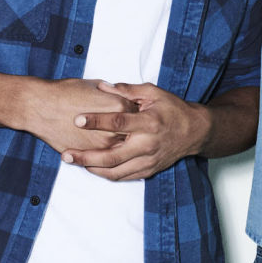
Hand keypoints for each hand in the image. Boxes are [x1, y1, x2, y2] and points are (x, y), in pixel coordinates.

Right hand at [21, 77, 136, 157]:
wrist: (41, 107)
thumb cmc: (66, 92)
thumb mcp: (94, 85)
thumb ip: (112, 92)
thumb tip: (121, 95)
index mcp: (119, 106)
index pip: (136, 113)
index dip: (133, 113)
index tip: (130, 113)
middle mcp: (116, 127)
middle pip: (134, 132)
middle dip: (131, 131)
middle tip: (127, 129)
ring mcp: (104, 143)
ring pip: (123, 148)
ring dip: (121, 144)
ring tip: (113, 138)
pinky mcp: (91, 154)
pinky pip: (106, 157)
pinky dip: (107, 154)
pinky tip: (102, 147)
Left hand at [64, 81, 209, 181]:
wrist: (195, 132)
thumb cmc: (172, 109)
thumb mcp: (153, 93)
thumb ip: (127, 90)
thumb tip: (102, 86)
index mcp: (149, 122)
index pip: (118, 122)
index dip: (96, 121)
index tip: (77, 119)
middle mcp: (148, 144)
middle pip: (112, 155)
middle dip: (86, 156)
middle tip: (66, 154)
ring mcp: (148, 160)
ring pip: (115, 171)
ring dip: (92, 168)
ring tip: (74, 162)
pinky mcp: (148, 170)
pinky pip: (123, 176)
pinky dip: (105, 174)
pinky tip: (92, 168)